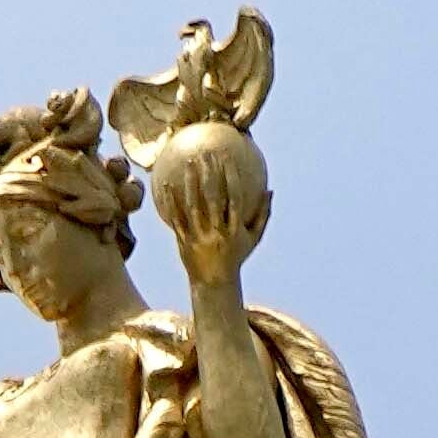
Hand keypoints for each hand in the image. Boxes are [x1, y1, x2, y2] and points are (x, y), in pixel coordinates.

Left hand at [143, 106, 267, 284]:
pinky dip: (171, 202)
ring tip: (189, 161)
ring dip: (190, 182)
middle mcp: (216, 232)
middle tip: (205, 152)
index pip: (233, 197)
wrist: (214, 285)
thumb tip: (271, 190)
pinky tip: (166, 184)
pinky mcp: (184, 243)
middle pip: (212, 198)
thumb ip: (262, 214)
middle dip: (209, 174)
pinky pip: (176, 219)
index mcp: (234, 229)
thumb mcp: (253, 238)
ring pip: (193, 206)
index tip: (225, 156)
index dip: (229, 176)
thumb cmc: (236, 257)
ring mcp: (199, 238)